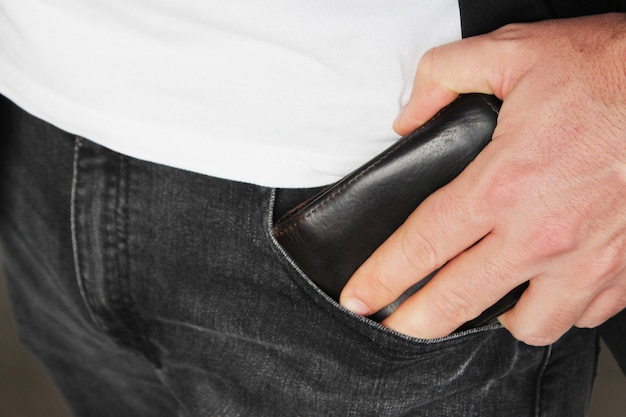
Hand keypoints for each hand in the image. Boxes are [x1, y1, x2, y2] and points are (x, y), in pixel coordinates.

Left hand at [340, 13, 625, 345]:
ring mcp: (586, 259)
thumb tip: (409, 116)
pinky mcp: (623, 270)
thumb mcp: (511, 52)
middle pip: (458, 300)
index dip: (381, 278)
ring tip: (480, 298)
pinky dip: (555, 308)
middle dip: (414, 323)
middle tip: (394, 326)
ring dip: (495, 317)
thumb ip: (443, 76)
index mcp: (504, 184)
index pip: (422, 246)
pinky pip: (579, 315)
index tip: (359, 298)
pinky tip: (542, 287)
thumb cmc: (610, 71)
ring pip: (526, 325)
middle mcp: (542, 232)